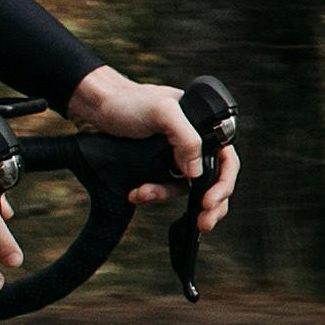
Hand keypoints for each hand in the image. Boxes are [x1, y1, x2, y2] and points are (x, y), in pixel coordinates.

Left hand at [68, 65, 243, 233]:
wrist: (98, 107)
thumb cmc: (130, 101)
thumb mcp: (163, 112)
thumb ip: (187, 138)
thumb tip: (197, 173)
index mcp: (205, 128)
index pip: (227, 160)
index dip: (223, 183)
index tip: (209, 201)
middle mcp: (194, 144)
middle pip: (213, 181)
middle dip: (209, 205)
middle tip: (203, 223)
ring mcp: (175, 157)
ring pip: (185, 189)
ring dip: (166, 196)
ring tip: (144, 195)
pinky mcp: (156, 167)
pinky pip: (162, 188)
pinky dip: (151, 194)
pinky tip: (136, 193)